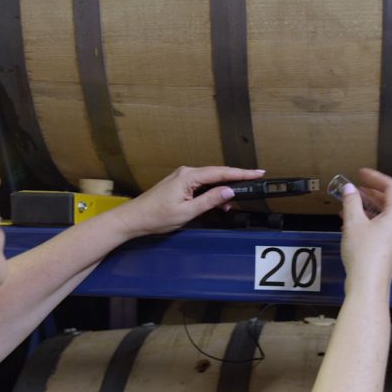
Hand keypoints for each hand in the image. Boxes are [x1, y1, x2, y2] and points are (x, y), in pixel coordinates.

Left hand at [112, 166, 264, 236]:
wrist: (134, 218)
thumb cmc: (156, 216)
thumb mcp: (187, 212)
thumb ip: (210, 201)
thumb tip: (228, 191)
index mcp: (189, 176)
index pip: (221, 172)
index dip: (242, 174)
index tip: (257, 173)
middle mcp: (186, 173)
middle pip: (217, 174)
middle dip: (235, 182)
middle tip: (253, 186)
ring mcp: (182, 178)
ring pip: (210, 181)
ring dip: (222, 191)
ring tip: (232, 204)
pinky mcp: (180, 185)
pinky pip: (201, 186)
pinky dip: (211, 194)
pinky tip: (217, 203)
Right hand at [339, 168, 391, 292]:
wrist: (368, 284)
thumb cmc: (363, 253)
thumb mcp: (353, 223)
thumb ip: (351, 202)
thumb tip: (348, 189)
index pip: (391, 187)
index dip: (375, 177)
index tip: (360, 173)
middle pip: (390, 201)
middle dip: (371, 192)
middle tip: (355, 187)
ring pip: (385, 215)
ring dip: (368, 206)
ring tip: (350, 203)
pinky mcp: (390, 249)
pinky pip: (382, 227)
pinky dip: (369, 220)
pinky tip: (352, 222)